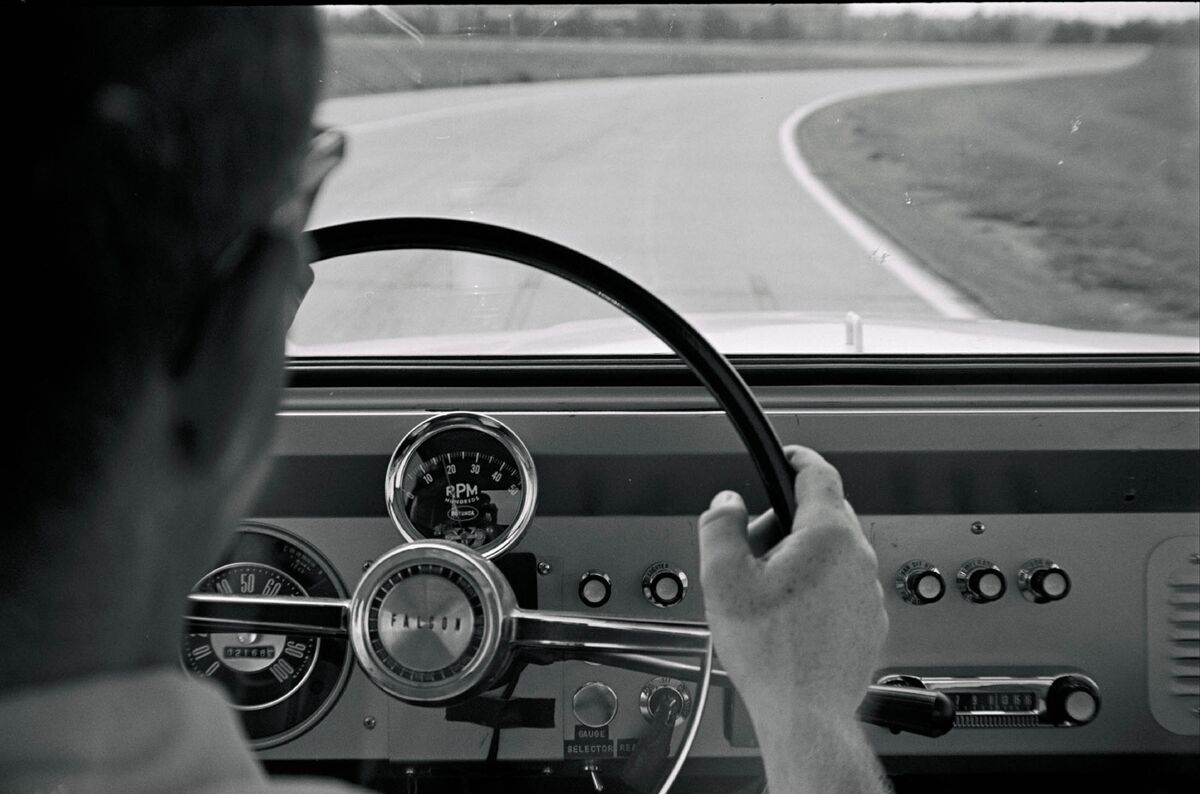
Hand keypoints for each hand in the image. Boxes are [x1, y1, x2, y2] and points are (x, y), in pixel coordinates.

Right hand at [698, 446, 888, 791]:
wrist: (805, 714)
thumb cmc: (772, 655)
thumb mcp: (722, 579)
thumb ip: (719, 526)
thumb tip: (725, 503)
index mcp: (827, 536)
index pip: (818, 473)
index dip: (796, 457)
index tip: (785, 455)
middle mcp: (857, 559)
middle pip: (822, 514)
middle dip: (785, 521)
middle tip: (751, 548)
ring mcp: (867, 593)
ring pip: (831, 554)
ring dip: (800, 558)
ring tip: (766, 594)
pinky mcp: (868, 622)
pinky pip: (841, 587)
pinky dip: (816, 590)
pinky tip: (788, 619)